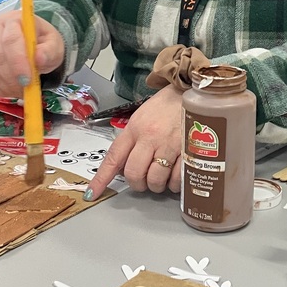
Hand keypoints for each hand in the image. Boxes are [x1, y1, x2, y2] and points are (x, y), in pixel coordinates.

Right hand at [0, 10, 64, 97]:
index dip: (18, 61)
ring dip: (7, 85)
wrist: (34, 44)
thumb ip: (49, 50)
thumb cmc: (43, 42)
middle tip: (27, 88)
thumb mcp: (54, 43)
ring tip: (23, 90)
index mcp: (13, 20)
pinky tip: (13, 89)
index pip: (10, 40)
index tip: (28, 79)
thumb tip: (39, 58)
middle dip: (13, 77)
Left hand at [87, 84, 184, 199]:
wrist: (193, 92)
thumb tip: (122, 166)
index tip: (93, 193)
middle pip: (134, 174)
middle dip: (137, 184)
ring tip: (161, 178)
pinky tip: (175, 176)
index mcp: (135, 128)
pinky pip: (177, 179)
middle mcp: (150, 137)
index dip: (101, 178)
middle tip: (143, 181)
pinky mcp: (189, 150)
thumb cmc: (166, 106)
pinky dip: (174, 184)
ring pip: (155, 180)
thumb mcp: (142, 118)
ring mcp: (170, 144)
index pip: (113, 157)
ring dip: (156, 185)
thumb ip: (131, 141)